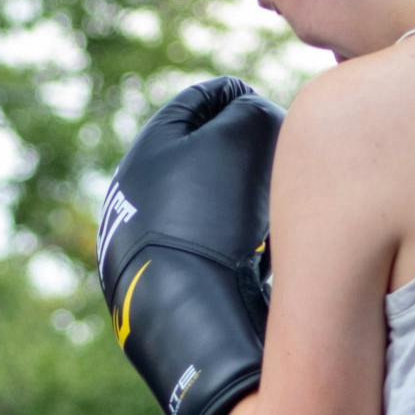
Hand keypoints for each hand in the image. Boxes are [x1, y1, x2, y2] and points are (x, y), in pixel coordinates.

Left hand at [99, 77, 282, 414]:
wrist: (194, 318)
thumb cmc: (216, 218)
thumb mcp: (243, 139)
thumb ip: (251, 110)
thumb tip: (255, 117)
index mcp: (143, 155)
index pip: (195, 105)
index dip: (236, 96)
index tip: (267, 103)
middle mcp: (134, 200)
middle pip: (199, 157)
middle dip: (243, 152)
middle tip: (280, 156)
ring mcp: (145, 248)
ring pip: (208, 207)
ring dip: (244, 203)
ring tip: (274, 213)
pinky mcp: (165, 291)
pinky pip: (211, 252)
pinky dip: (237, 247)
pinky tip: (260, 261)